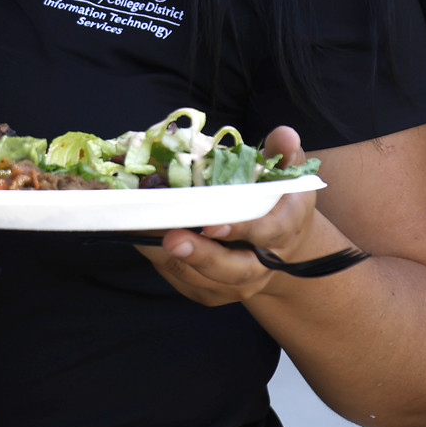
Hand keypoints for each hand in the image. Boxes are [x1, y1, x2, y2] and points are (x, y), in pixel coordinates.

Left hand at [133, 127, 328, 306]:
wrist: (278, 245)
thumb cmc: (276, 200)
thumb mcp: (285, 172)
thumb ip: (283, 153)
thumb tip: (285, 134)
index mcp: (284, 229)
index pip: (267, 233)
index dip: (241, 230)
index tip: (212, 224)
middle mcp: (264, 263)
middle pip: (234, 269)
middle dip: (202, 255)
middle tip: (171, 239)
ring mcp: (237, 282)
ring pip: (203, 279)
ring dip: (171, 258)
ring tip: (142, 232)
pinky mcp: (212, 291)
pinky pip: (184, 281)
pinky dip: (159, 262)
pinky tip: (139, 237)